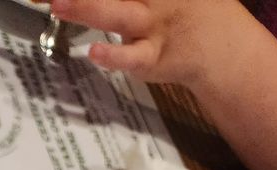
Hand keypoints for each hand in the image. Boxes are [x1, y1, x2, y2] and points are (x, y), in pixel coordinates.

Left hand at [48, 0, 244, 88]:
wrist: (219, 44)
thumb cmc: (181, 8)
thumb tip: (79, 1)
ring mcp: (153, 24)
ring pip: (117, 13)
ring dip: (85, 8)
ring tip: (56, 4)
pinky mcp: (152, 57)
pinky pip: (132, 56)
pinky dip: (114, 55)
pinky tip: (94, 52)